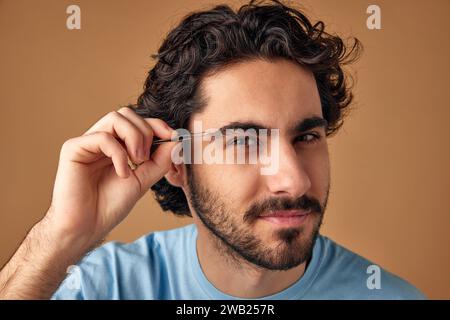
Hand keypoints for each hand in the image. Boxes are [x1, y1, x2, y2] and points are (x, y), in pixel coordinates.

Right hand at [45, 106, 177, 249]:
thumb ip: (159, 161)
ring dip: (134, 137)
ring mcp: (86, 142)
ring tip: (137, 162)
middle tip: (147, 158)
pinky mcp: (73, 148)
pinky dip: (119, 154)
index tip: (172, 136)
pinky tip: (122, 173)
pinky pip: (102, 137)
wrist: (86, 228)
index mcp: (115, 146)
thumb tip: (176, 141)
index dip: (156, 125)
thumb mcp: (143, 181)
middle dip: (145, 131)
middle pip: (126, 114)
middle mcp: (100, 140)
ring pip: (115, 118)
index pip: (136, 122)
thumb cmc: (109, 206)